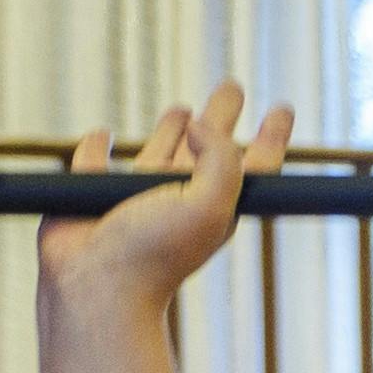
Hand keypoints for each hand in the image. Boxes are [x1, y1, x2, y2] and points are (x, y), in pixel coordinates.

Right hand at [37, 90, 288, 317]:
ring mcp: (136, 198)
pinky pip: (94, 163)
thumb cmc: (155, 252)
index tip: (282, 108)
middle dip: (221, 117)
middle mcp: (180, 198)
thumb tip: (202, 124)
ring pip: (159, 153)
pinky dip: (97, 148)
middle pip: (208, 148)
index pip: (252, 163)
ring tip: (183, 110)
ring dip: (172, 131)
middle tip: (232, 87)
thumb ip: (220, 160)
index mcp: (215, 202)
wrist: (96, 285)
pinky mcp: (91, 195)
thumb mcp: (209, 205)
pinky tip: (102, 136)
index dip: (270, 136)